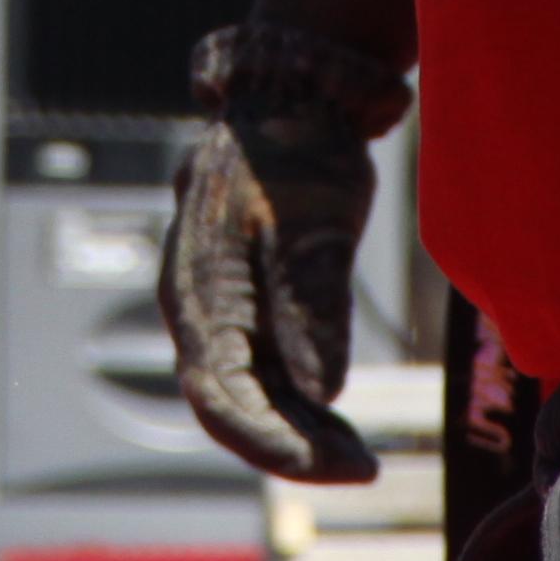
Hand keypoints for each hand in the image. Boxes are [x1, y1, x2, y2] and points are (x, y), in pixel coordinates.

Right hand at [159, 23, 408, 482]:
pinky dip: (301, 399)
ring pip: (251, 393)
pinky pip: (265, 369)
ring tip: (360, 450)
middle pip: (233, 406)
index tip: (339, 464)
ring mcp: (223, 308)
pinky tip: (340, 414)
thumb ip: (310, 308)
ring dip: (300, 429)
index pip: (222, 398)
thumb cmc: (299, 152)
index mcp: (198, 293)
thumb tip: (320, 392)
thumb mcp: (314, 227)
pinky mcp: (251, 302)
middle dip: (293, 447)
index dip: (277, 445)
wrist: (296, 95)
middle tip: (362, 465)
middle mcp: (200, 310)